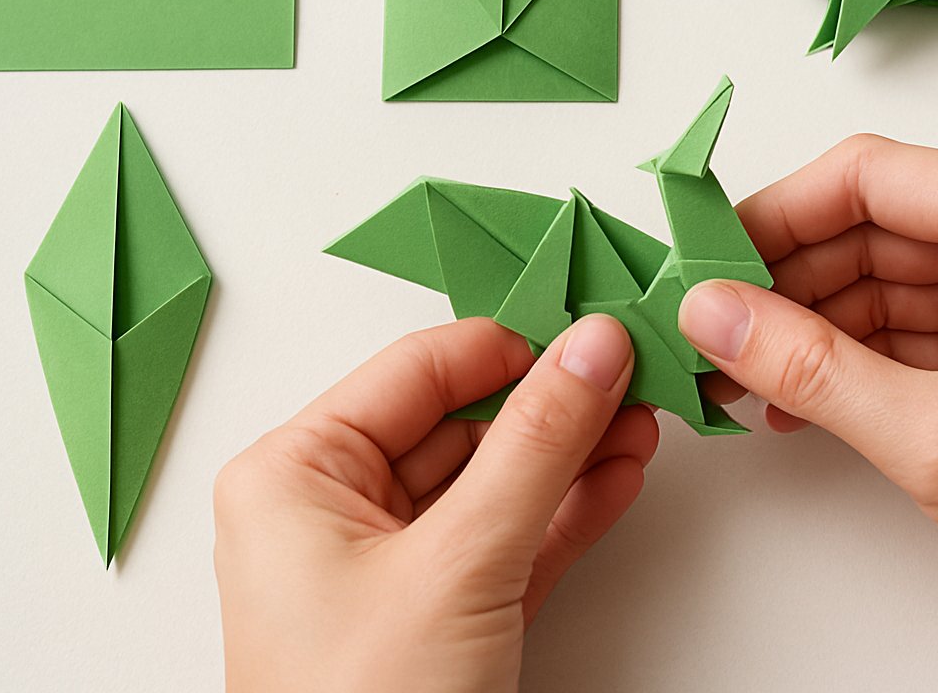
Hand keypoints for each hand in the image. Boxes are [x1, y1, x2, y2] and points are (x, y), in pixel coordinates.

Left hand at [214, 314, 657, 692]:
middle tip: (631, 370)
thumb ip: (534, 445)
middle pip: (463, 423)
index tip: (592, 326)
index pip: (419, 371)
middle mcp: (333, 509)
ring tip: (641, 418)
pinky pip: (509, 538)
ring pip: (495, 481)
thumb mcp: (457, 562)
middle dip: (554, 402)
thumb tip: (589, 350)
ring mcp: (390, 565)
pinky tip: (618, 475)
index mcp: (296, 474)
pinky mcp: (440, 613)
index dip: (513, 344)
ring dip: (571, 453)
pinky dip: (566, 510)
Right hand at [680, 135, 937, 691]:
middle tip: (708, 325)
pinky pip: (908, 336)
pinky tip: (793, 402)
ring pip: (883, 286)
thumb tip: (716, 313)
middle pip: (873, 229)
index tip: (707, 255)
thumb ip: (811, 366)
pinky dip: (849, 365)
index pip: (875, 176)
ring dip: (809, 329)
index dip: (779, 213)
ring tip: (737, 374)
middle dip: (786, 281)